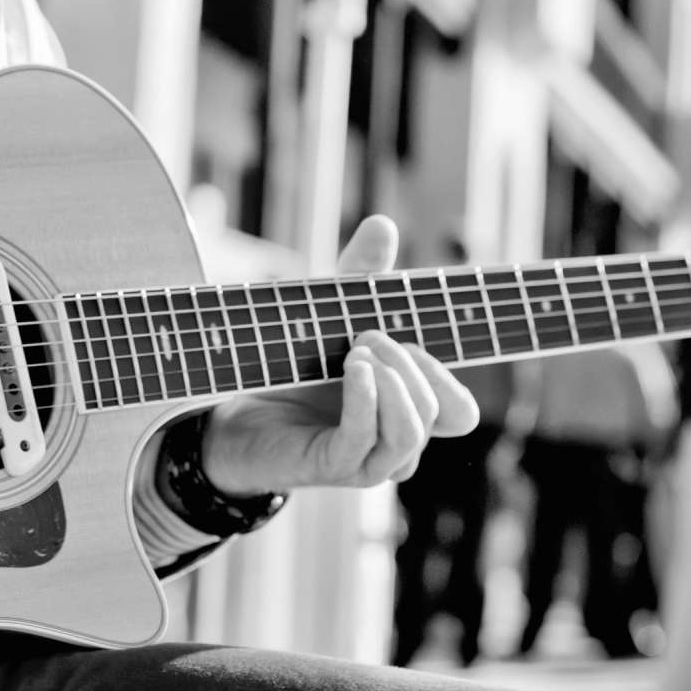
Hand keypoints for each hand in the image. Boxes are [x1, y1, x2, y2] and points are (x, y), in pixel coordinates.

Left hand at [198, 216, 480, 497]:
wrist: (231, 407)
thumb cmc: (290, 365)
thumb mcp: (331, 313)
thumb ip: (361, 273)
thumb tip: (382, 223)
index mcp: (406, 411)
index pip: (460, 409)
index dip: (449, 371)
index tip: (414, 330)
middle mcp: (396, 442)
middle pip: (448, 413)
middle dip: (414, 363)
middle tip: (366, 333)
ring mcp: (368, 461)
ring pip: (412, 432)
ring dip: (392, 381)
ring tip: (355, 350)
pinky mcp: (333, 467)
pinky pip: (366, 441)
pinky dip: (367, 399)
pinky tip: (354, 369)